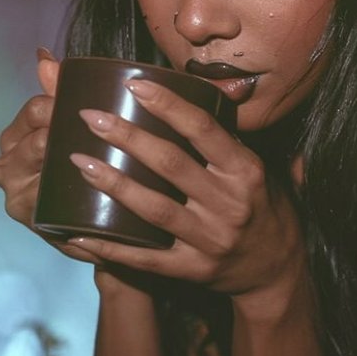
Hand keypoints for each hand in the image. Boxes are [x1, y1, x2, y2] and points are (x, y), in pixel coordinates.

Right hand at [0, 52, 95, 261]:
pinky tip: (90, 189)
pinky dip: (70, 197)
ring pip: (43, 170)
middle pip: (36, 140)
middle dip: (64, 134)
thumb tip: (44, 55)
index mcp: (14, 138)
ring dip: (67, 162)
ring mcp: (18, 196)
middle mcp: (7, 166)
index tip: (87, 105)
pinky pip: (51, 204)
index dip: (58, 105)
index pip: (33, 111)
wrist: (86, 225)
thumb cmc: (73, 168)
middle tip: (98, 129)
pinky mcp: (34, 222)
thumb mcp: (64, 128)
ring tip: (96, 157)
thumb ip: (56, 92)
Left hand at [64, 78, 303, 296]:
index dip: (167, 104)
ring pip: (154, 209)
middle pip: (170, 164)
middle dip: (127, 137)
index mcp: (245, 171)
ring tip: (81, 162)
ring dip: (114, 184)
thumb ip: (230, 136)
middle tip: (90, 117)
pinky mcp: (192, 270)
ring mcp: (210, 240)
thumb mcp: (261, 168)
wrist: (278, 271)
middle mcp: (229, 204)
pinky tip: (78, 233)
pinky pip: (145, 259)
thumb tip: (214, 86)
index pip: (203, 129)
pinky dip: (110, 247)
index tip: (133, 84)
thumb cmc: (264, 208)